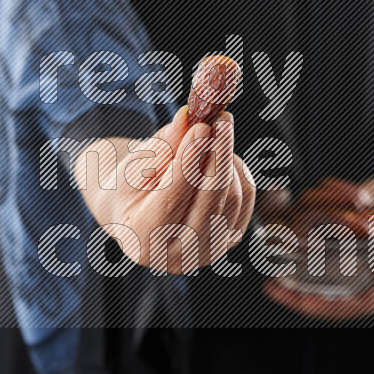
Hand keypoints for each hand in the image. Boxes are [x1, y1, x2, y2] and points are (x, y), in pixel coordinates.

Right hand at [75, 106, 255, 273]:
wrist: (136, 211)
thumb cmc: (128, 187)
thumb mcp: (133, 164)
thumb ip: (162, 145)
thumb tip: (189, 116)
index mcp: (141, 241)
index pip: (171, 200)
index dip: (189, 163)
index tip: (200, 128)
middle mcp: (177, 257)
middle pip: (209, 202)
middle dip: (218, 155)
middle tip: (220, 119)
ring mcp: (208, 252)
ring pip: (232, 197)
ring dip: (226, 159)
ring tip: (212, 133)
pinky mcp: (229, 239)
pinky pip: (246, 197)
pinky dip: (236, 169)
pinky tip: (220, 155)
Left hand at [263, 177, 373, 319]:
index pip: (359, 306)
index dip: (331, 308)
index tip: (306, 301)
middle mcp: (370, 285)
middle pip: (335, 305)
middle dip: (303, 303)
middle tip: (276, 290)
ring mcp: (355, 276)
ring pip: (323, 294)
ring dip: (296, 293)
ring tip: (272, 285)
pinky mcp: (343, 263)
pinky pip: (319, 278)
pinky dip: (299, 277)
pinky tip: (280, 271)